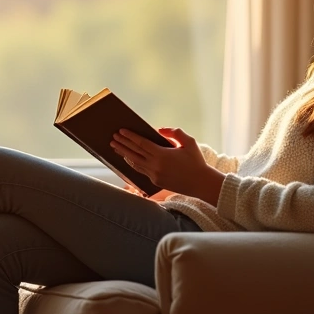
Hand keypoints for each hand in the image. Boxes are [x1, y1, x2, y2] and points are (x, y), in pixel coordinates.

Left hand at [110, 127, 224, 205]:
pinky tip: (128, 158)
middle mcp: (155, 165)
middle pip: (134, 152)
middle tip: (113, 137)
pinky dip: (132, 163)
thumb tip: (159, 129)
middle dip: (123, 144)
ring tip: (115, 147)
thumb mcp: (189, 142)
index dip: (130, 136)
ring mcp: (154, 174)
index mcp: (162, 154)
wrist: (201, 183)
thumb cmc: (196, 161)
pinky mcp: (155, 181)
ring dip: (124, 154)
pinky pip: (140, 170)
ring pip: (135, 162)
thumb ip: (175, 132)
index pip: (141, 143)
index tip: (121, 131)